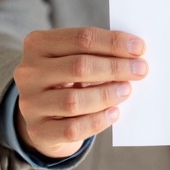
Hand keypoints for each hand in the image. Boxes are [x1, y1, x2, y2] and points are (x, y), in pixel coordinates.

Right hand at [13, 27, 147, 158]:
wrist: (45, 114)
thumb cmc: (68, 78)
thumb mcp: (75, 57)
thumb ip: (98, 52)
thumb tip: (135, 52)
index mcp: (38, 44)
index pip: (81, 38)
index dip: (113, 42)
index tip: (139, 48)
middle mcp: (28, 72)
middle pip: (79, 66)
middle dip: (115, 67)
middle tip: (140, 70)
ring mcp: (30, 103)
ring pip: (74, 100)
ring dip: (107, 94)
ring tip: (127, 90)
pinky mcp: (38, 131)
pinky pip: (72, 129)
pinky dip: (97, 121)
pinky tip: (114, 113)